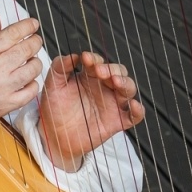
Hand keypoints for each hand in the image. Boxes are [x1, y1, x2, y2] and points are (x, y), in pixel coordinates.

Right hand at [0, 13, 42, 141]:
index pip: (14, 33)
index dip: (27, 26)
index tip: (32, 24)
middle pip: (27, 49)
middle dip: (35, 41)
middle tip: (34, 40)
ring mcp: (2, 89)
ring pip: (33, 69)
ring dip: (35, 61)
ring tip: (30, 60)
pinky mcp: (6, 106)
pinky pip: (31, 92)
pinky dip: (33, 83)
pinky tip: (27, 79)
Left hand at [38, 52, 144, 171]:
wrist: (54, 136)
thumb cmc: (54, 109)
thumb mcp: (53, 86)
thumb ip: (60, 67)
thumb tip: (74, 55)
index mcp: (89, 77)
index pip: (98, 63)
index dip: (94, 59)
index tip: (85, 59)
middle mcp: (104, 88)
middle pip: (118, 72)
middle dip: (112, 69)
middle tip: (100, 71)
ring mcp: (112, 104)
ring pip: (128, 89)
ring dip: (125, 83)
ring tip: (116, 82)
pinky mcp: (116, 122)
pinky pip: (134, 116)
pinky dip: (138, 111)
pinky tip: (133, 105)